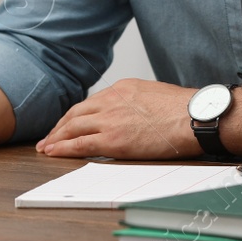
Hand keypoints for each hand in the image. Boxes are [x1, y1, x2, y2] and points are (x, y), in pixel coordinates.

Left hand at [35, 79, 199, 158]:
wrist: (195, 117)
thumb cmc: (184, 110)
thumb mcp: (155, 95)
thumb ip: (137, 104)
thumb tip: (134, 116)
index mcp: (123, 88)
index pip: (91, 102)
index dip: (76, 115)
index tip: (68, 124)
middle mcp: (112, 100)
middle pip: (76, 113)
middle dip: (59, 126)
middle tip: (49, 137)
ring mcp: (110, 119)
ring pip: (72, 127)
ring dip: (56, 138)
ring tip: (46, 147)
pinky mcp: (113, 139)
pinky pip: (79, 144)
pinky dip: (62, 148)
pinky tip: (53, 152)